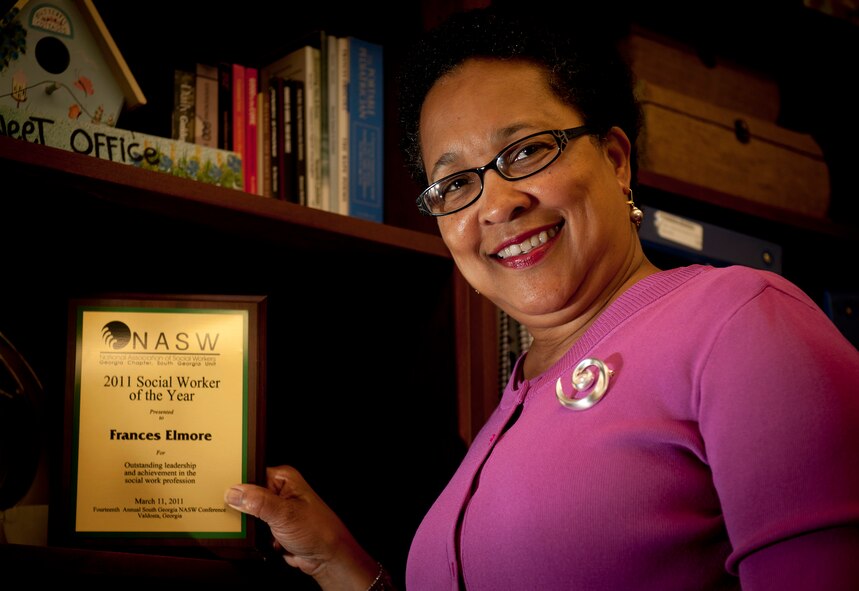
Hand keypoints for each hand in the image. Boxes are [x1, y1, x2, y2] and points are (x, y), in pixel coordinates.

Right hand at [225, 465, 378, 589]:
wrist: (326, 557)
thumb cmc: (317, 530)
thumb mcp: (285, 514)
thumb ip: (258, 502)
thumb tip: (234, 492)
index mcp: (282, 478)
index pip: (251, 473)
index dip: (236, 482)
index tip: (221, 491)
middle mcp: (278, 491)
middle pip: (247, 494)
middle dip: (241, 507)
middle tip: (237, 514)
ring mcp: (274, 509)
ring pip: (248, 513)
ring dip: (248, 525)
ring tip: (257, 529)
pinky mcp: (271, 526)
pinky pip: (252, 528)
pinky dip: (254, 536)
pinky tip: (263, 539)